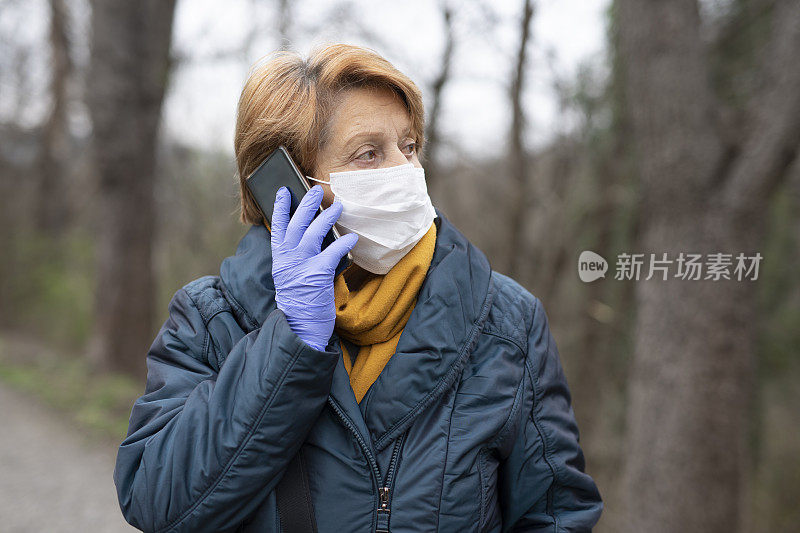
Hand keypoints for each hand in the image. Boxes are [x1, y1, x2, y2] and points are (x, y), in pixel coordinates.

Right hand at [271, 185, 357, 350]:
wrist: (300, 327)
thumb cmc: (298, 302)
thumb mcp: (289, 277)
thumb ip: (295, 258)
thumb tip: (310, 236)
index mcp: (279, 259)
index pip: (277, 227)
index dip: (281, 208)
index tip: (284, 191)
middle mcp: (288, 259)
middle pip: (297, 224)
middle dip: (307, 204)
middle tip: (316, 190)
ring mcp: (301, 266)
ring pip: (313, 233)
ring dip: (327, 217)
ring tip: (338, 206)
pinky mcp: (317, 274)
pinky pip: (333, 252)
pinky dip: (343, 243)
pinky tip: (352, 237)